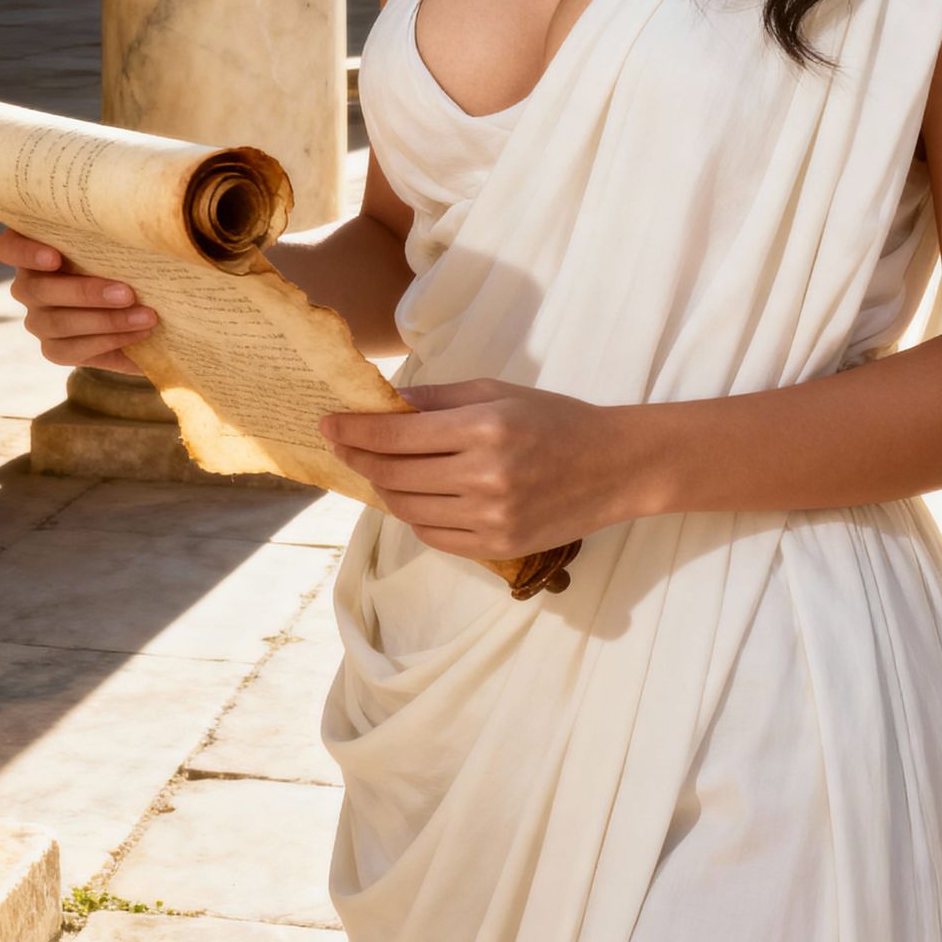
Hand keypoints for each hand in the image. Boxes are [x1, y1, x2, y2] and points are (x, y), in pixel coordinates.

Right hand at [0, 226, 156, 373]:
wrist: (135, 303)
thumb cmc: (124, 257)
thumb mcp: (119, 242)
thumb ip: (120, 234)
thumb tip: (151, 221)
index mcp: (35, 248)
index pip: (9, 247)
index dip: (25, 252)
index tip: (54, 257)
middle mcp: (28, 284)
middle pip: (39, 290)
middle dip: (86, 293)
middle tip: (128, 293)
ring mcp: (38, 318)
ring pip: (57, 323)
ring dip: (106, 321)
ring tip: (146, 317)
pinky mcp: (54, 347)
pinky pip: (71, 350)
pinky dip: (109, 342)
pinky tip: (139, 335)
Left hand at [318, 377, 638, 562]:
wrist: (613, 467)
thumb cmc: (555, 419)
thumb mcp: (499, 392)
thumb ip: (440, 399)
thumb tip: (386, 403)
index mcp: (483, 429)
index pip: (397, 435)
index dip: (355, 430)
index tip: (328, 423)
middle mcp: (482, 478)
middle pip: (394, 474)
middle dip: (360, 457)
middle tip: (342, 443)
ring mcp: (490, 519)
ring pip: (408, 509)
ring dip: (383, 487)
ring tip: (375, 469)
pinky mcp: (497, 549)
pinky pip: (434, 537)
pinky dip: (413, 516)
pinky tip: (411, 497)